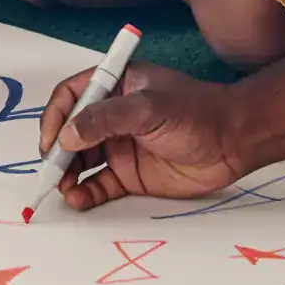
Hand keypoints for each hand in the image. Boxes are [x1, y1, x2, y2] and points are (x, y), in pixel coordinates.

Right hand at [39, 62, 247, 209]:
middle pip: (71, 132)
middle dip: (57, 152)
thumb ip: (106, 119)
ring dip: (67, 175)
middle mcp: (112, 115)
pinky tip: (78, 199)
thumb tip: (66, 136)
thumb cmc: (196, 112)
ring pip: (81, 161)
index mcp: (115, 85)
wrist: (234, 143)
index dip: (55, 116)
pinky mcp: (130, 174)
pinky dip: (84, 193)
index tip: (51, 140)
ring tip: (64, 188)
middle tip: (52, 172)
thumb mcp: (149, 107)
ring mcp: (120, 146)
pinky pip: (98, 185)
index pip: (72, 95)